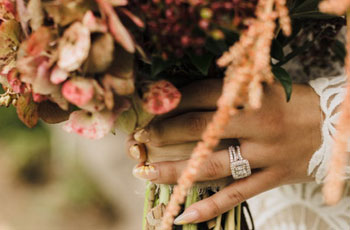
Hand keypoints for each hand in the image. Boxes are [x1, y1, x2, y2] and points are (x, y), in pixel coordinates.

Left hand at [127, 79, 321, 224]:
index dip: (172, 101)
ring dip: (175, 171)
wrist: (335, 125)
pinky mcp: (272, 178)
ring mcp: (265, 155)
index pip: (202, 96)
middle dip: (164, 133)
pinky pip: (236, 195)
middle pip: (199, 130)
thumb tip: (186, 95)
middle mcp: (257, 126)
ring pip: (211, 166)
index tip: (152, 107)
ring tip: (146, 173)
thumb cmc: (294, 103)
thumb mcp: (264, 88)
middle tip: (141, 138)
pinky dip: (209, 208)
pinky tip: (183, 217)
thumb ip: (230, 92)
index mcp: (253, 98)